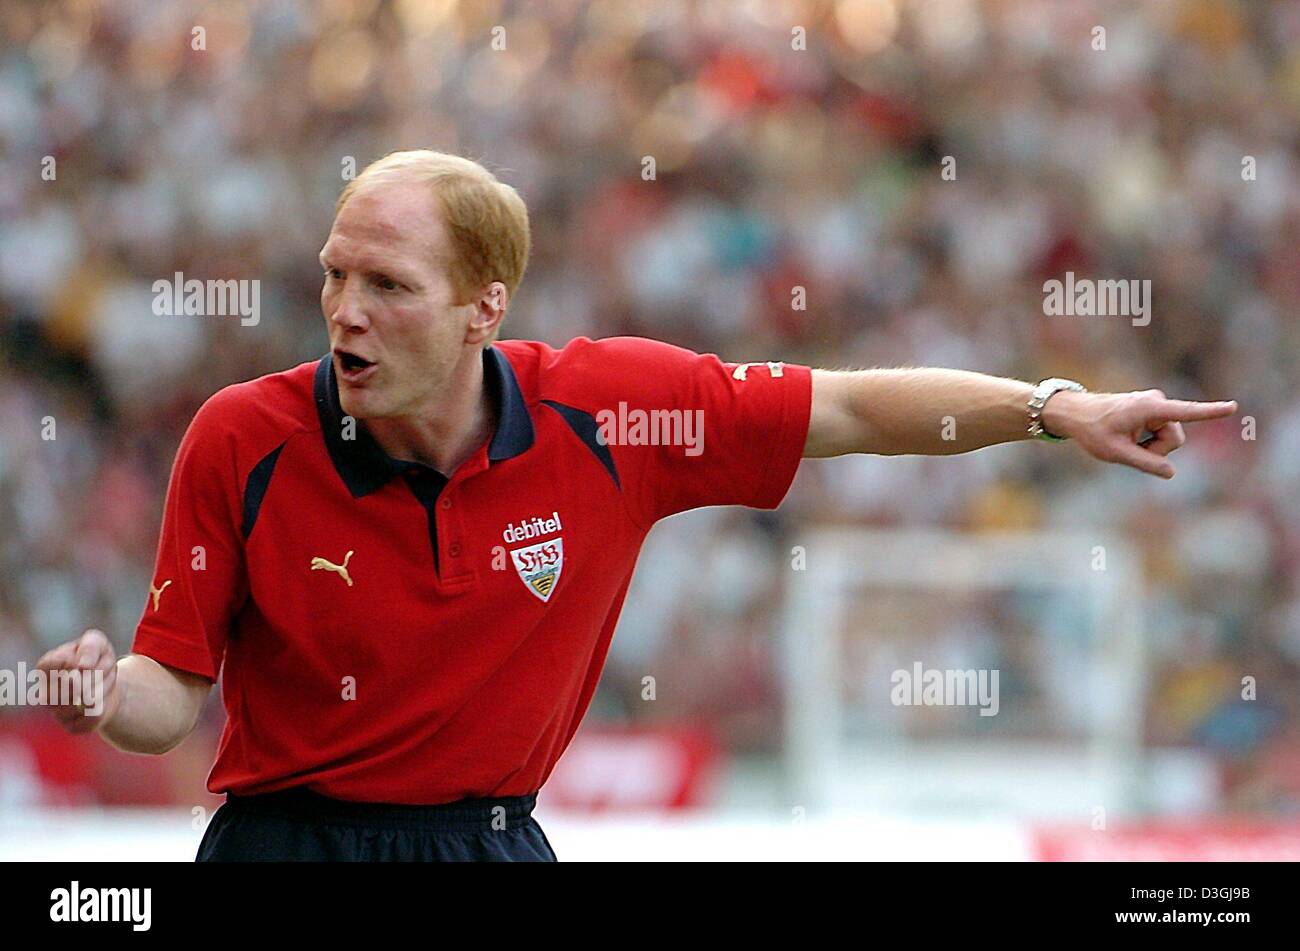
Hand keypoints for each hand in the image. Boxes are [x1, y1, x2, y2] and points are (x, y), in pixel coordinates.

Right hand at [34, 629, 121, 733]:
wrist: (107, 684)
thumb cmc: (96, 659)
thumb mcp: (97, 643)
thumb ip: (89, 647)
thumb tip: (81, 666)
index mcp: (46, 668)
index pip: (51, 665)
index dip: (74, 661)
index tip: (86, 660)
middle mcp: (46, 692)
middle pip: (72, 685)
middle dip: (97, 674)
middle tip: (106, 667)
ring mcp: (57, 712)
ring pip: (85, 700)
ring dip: (104, 687)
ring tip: (104, 681)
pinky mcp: (72, 726)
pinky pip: (92, 716)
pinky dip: (104, 704)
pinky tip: (102, 699)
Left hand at [1043, 389, 1237, 478]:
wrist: (1076, 413)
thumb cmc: (1093, 430)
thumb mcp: (1116, 453)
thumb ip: (1145, 463)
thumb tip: (1170, 472)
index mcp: (1149, 408)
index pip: (1186, 412)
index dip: (1210, 412)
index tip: (1232, 407)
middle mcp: (1157, 402)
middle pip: (1174, 440)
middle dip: (1156, 451)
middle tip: (1126, 446)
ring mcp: (1157, 406)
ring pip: (1169, 440)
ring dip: (1150, 447)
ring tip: (1125, 439)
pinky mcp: (1155, 411)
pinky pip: (1160, 435)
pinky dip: (1147, 442)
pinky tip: (1128, 436)